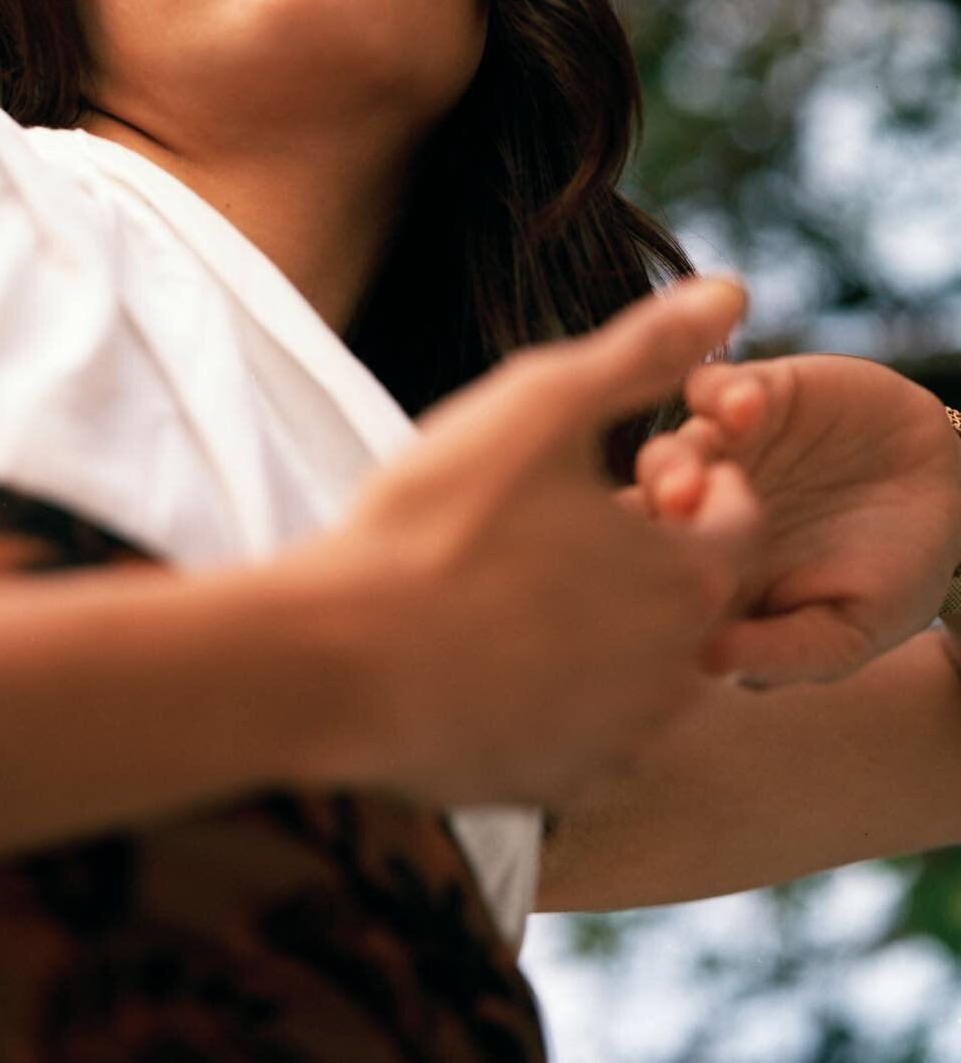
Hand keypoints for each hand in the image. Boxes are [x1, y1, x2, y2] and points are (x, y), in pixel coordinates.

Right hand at [293, 277, 763, 809]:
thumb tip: (733, 289)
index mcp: (685, 578)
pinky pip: (584, 729)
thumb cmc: (435, 522)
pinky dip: (556, 691)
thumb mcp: (540, 406)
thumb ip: (641, 350)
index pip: (739, 520)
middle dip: (646, 556)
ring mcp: (617, 741)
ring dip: (605, 626)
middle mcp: (675, 674)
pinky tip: (486, 652)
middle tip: (557, 525)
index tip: (629, 467)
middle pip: (691, 598)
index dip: (694, 482)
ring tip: (517, 584)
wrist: (334, 662)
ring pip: (641, 669)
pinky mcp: (558, 785)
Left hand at [635, 355, 960, 687]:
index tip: (647, 584)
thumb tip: (708, 664)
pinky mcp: (753, 395)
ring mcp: (723, 456)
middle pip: (642, 514)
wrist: (953, 495)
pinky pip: (714, 387)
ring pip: (669, 450)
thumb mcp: (849, 630)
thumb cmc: (892, 578)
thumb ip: (785, 651)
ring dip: (675, 458)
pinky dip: (722, 391)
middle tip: (671, 512)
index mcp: (709, 578)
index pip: (651, 584)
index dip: (638, 583)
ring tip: (699, 471)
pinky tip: (749, 404)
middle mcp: (700, 515)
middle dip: (646, 513)